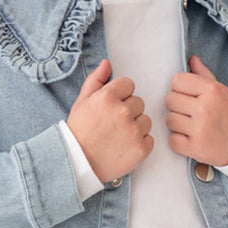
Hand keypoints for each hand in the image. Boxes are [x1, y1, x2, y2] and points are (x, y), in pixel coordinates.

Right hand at [66, 58, 154, 181]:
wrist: (78, 163)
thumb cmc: (79, 132)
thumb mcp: (82, 102)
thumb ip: (96, 80)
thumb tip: (107, 63)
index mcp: (108, 97)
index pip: (129, 85)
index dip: (120, 96)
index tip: (110, 108)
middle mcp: (123, 112)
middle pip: (138, 102)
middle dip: (128, 111)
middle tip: (112, 125)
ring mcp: (134, 131)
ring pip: (146, 120)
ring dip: (136, 127)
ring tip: (118, 136)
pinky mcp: (141, 149)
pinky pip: (149, 138)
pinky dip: (139, 143)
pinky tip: (124, 147)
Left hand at [165, 55, 227, 166]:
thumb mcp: (221, 90)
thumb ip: (203, 75)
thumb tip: (191, 59)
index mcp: (211, 90)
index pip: (177, 81)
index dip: (180, 88)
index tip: (188, 95)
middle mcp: (205, 109)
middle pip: (170, 100)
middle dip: (178, 106)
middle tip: (190, 112)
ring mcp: (200, 129)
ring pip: (169, 120)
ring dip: (177, 124)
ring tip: (192, 125)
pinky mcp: (195, 148)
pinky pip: (172, 140)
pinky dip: (179, 141)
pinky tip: (192, 138)